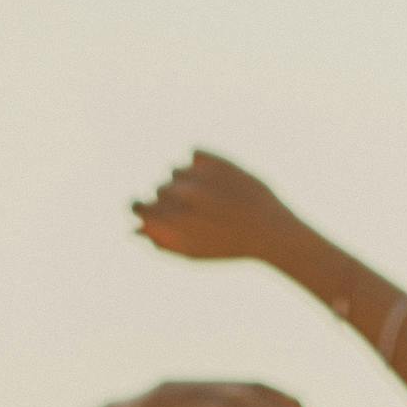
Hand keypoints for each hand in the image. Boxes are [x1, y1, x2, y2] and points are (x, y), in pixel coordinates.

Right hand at [133, 150, 295, 265]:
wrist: (270, 232)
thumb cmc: (230, 247)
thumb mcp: (194, 252)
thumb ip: (162, 242)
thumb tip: (135, 230)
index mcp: (170, 221)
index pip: (137, 205)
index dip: (140, 206)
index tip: (147, 208)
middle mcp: (178, 196)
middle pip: (160, 188)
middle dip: (171, 197)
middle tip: (196, 210)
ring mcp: (196, 177)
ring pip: (177, 170)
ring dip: (187, 178)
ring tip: (211, 196)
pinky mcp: (214, 161)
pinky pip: (195, 154)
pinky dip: (201, 163)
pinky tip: (218, 179)